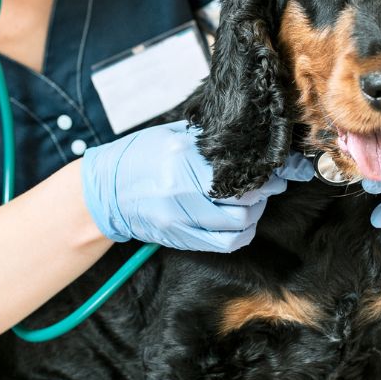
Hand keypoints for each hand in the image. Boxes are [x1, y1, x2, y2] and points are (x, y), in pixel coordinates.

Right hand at [82, 121, 296, 251]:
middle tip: (266, 185)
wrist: (106, 190)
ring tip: (251, 202)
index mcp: (180, 157)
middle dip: (263, 193)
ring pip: (238, 223)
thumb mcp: (169, 136)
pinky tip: (241, 223)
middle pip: (243, 199)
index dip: (263, 172)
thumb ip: (204, 139)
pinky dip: (241, 234)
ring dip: (253, 214)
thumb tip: (244, 139)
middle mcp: (181, 189)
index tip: (274, 170)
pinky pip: (224, 243)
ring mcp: (180, 217)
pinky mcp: (180, 236)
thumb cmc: (137, 158)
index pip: (237, 168)